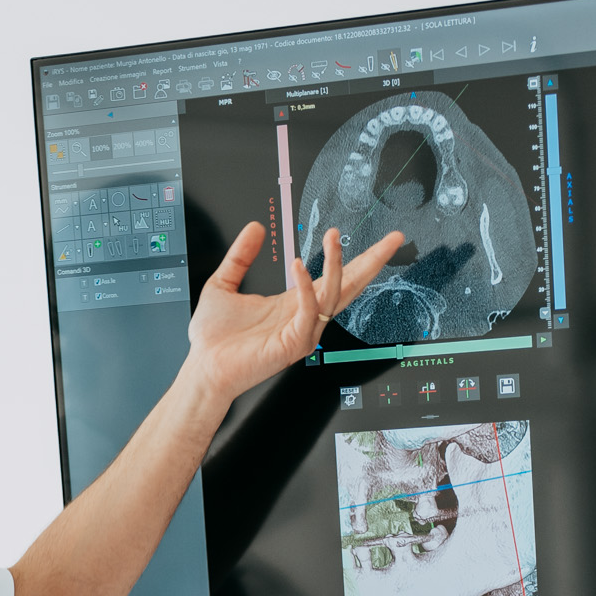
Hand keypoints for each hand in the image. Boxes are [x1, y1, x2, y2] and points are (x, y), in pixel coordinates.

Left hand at [184, 221, 404, 406]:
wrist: (202, 367)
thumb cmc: (213, 337)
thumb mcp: (225, 283)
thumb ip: (241, 255)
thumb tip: (256, 227)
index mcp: (292, 303)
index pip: (333, 277)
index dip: (355, 257)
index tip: (377, 240)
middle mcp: (302, 317)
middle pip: (348, 286)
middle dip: (372, 262)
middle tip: (393, 239)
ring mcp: (301, 332)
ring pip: (332, 295)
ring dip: (336, 264)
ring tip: (334, 237)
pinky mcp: (293, 344)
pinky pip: (309, 310)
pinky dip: (306, 287)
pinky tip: (298, 266)